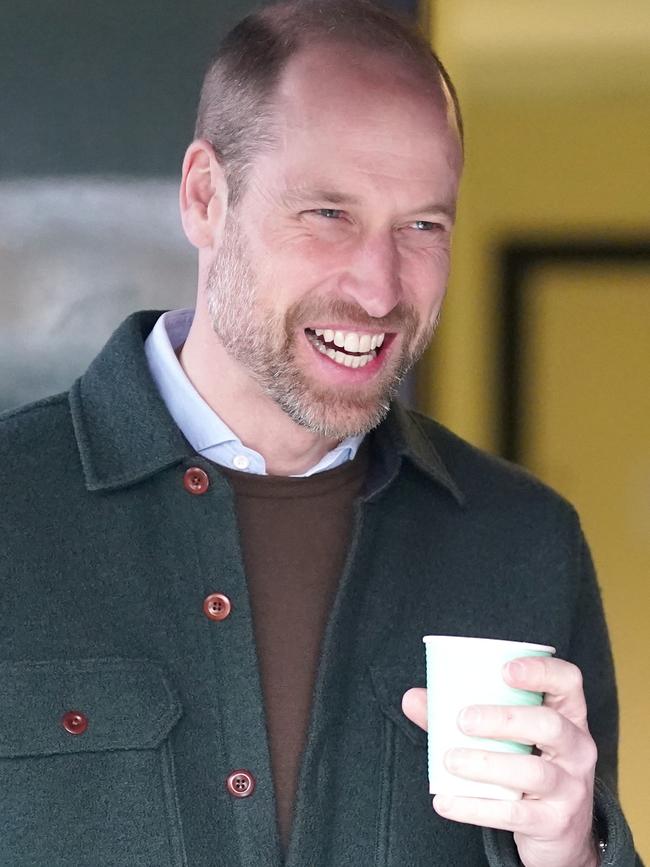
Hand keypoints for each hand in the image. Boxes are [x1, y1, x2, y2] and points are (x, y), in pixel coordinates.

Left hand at [402, 657, 599, 866]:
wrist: (560, 833)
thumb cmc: (526, 764)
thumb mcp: (508, 736)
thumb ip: (459, 715)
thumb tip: (412, 698)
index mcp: (568, 714)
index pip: (568, 681)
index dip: (541, 670)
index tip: (504, 669)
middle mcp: (578, 747)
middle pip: (550, 725)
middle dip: (504, 719)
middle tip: (462, 720)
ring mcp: (571, 787)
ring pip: (535, 772)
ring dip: (487, 763)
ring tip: (450, 759)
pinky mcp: (554, 822)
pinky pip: (515, 814)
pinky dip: (476, 807)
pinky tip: (445, 800)